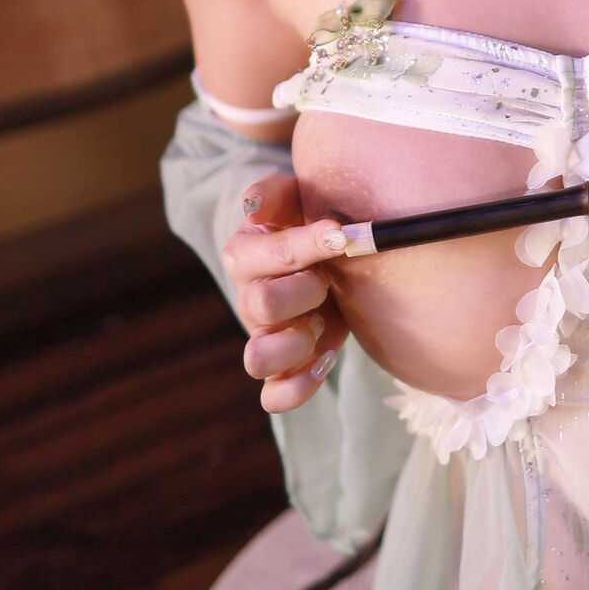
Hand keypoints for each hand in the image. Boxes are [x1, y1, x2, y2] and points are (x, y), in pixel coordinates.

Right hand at [220, 167, 353, 411]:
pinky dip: (297, 387)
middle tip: (331, 278)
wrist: (329, 260)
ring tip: (323, 320)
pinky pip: (274, 397)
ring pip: (257, 359)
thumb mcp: (295, 197)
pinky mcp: (284, 369)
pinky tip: (326, 358)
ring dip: (297, 341)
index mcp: (246, 254)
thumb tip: (254, 202)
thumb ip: (272, 192)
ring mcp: (263, 338)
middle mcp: (248, 299)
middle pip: (262, 306)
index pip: (268, 254)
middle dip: (307, 290)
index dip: (308, 244)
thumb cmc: (308, 222)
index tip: (342, 234)